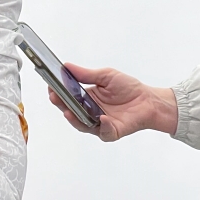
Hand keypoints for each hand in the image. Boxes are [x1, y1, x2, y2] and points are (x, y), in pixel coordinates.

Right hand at [48, 62, 178, 141]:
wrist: (148, 100)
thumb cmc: (129, 88)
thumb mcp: (106, 76)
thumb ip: (86, 74)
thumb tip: (66, 67)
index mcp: (87, 98)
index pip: (68, 97)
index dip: (58, 92)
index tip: (50, 85)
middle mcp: (89, 112)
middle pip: (70, 111)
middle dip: (61, 104)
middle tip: (54, 97)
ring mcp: (98, 123)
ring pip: (81, 124)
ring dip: (74, 118)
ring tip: (68, 111)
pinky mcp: (110, 132)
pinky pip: (103, 131)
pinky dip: (101, 126)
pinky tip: (102, 118)